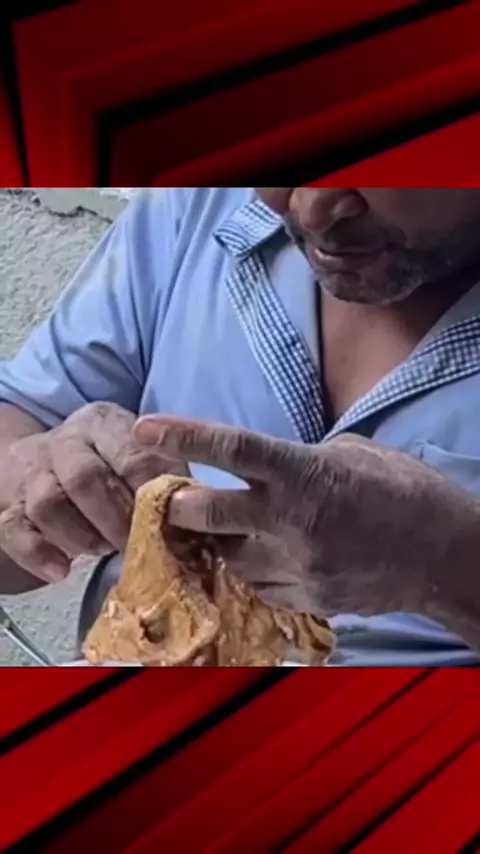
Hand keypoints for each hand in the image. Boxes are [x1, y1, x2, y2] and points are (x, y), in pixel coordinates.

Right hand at [0, 403, 186, 583]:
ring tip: (102, 552)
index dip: (152, 491)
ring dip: (81, 535)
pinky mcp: (10, 505)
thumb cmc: (108, 464)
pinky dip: (38, 552)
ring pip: (49, 502)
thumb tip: (211, 528)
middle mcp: (67, 443)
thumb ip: (170, 482)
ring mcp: (34, 473)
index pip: (132, 453)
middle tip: (138, 547)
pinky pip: (15, 528)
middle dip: (116, 520)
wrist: (43, 458)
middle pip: (86, 478)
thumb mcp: (139, 455)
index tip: (173, 521)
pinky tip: (61, 571)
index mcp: (106, 425)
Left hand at [135, 416, 479, 623]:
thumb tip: (268, 465)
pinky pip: (258, 587)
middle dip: (180, 508)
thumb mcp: (352, 455)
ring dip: (217, 544)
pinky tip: (264, 558)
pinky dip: (251, 572)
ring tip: (226, 531)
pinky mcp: (306, 598)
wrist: (447, 555)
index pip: (232, 449)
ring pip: (226, 559)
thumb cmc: (404, 491)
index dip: (182, 436)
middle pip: (207, 516)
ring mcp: (298, 566)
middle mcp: (292, 521)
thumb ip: (300, 459)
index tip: (144, 429)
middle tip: (173, 500)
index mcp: (305, 473)